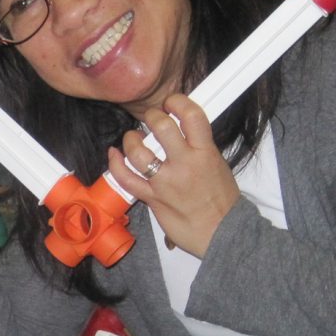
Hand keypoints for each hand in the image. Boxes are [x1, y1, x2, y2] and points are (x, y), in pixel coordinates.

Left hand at [106, 94, 238, 257]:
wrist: (221, 233)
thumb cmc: (221, 201)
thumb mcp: (217, 165)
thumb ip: (198, 146)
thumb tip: (180, 129)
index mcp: (206, 152)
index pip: (191, 115)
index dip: (177, 102)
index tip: (171, 103)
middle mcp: (185, 164)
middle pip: (160, 126)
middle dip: (151, 117)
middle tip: (151, 120)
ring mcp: (165, 181)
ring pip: (137, 151)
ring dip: (130, 140)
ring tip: (133, 139)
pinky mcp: (151, 198)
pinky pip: (125, 178)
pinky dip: (115, 163)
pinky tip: (114, 154)